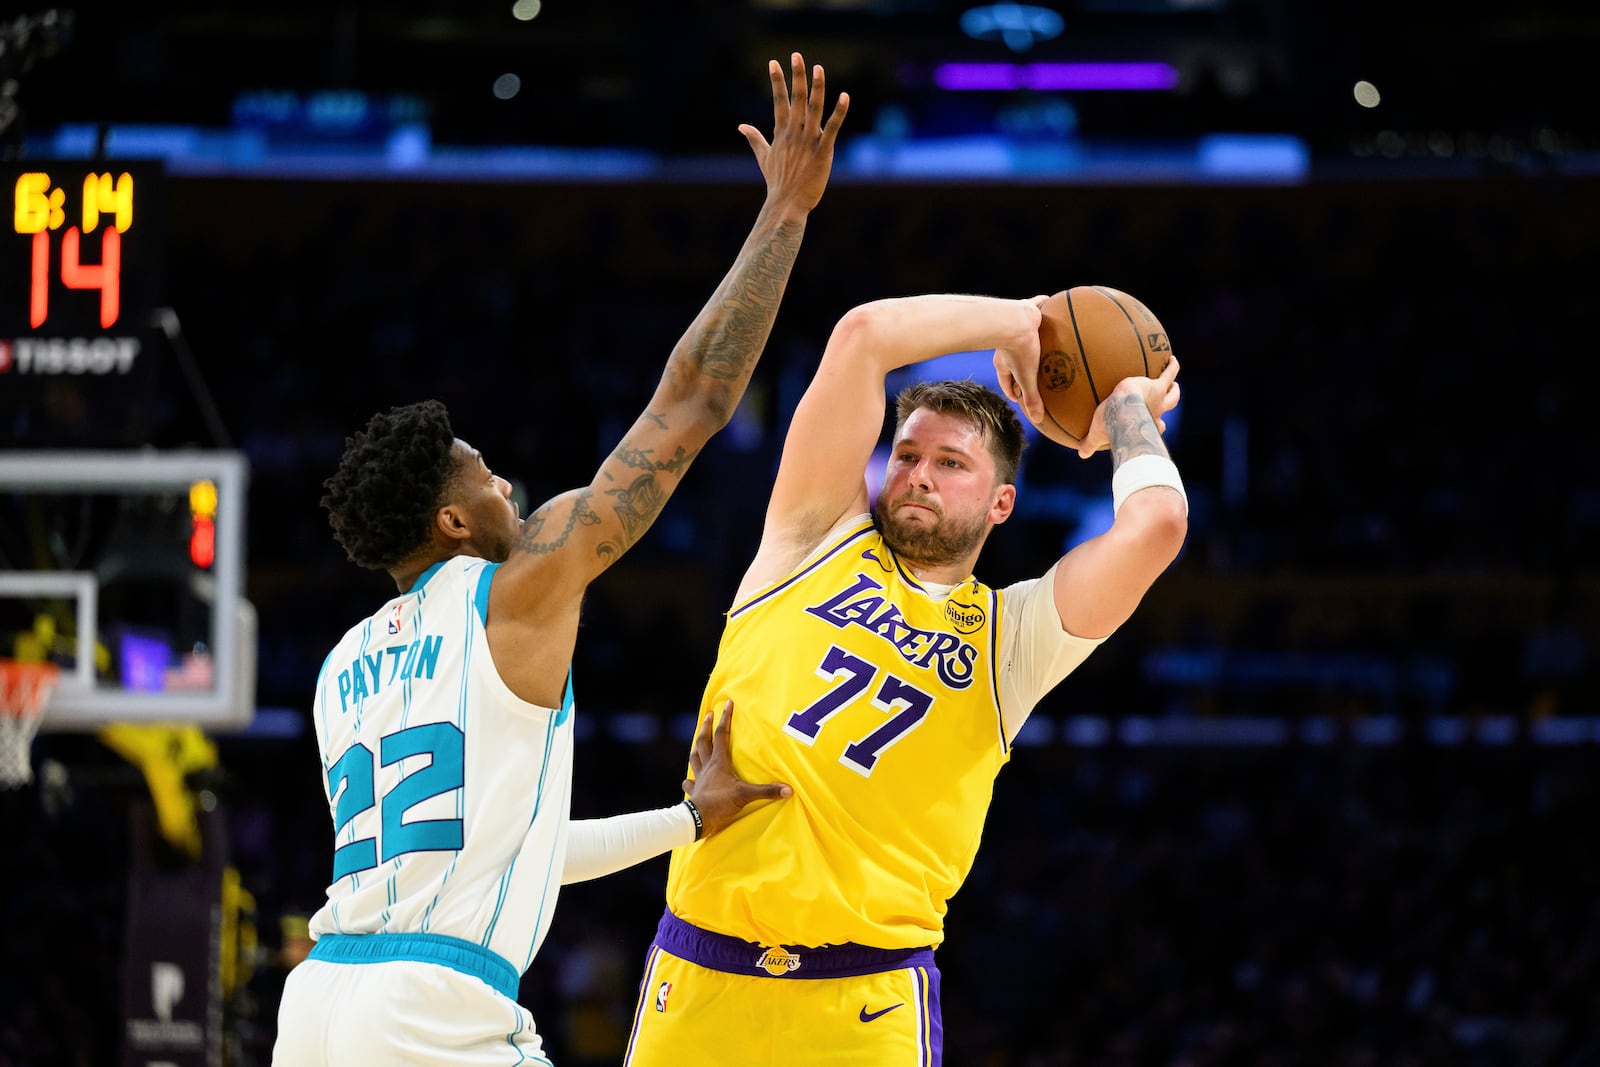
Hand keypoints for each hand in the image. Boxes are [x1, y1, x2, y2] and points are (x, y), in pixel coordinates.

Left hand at [684, 701, 791, 837]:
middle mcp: (707, 767)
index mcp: (719, 763)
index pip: (722, 735)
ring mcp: (698, 779)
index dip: (725, 719)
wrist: (698, 820)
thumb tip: (789, 790)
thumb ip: (767, 791)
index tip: (727, 704)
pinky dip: (689, 779)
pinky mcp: (694, 792)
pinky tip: (688, 780)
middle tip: (708, 715)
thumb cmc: (720, 803)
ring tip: (698, 741)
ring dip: (697, 747)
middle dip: (707, 727)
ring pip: (695, 757)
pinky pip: (689, 783)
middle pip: (704, 742)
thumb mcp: (745, 795)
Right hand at [740, 53, 849, 215]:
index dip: (776, 81)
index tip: (773, 62)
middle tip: (796, 55)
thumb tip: (741, 126)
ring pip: (814, 109)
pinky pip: (832, 128)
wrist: (787, 205)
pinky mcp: (824, 152)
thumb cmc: (777, 182)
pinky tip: (844, 96)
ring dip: (816, 88)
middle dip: (796, 76)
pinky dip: (839, 112)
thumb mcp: (764, 157)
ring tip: (818, 68)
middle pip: (796, 99)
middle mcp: (794, 134)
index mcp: (781, 133)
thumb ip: (754, 138)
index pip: (779, 101)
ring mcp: (809, 142)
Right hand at [993, 295, 1047, 426]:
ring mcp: (1015, 328)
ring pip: (1023, 333)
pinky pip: (1036, 305)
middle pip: (1013, 358)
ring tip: (1045, 337)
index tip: (1018, 396)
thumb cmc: (1018, 349)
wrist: (1013, 320)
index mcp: (1004, 362)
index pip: (1006, 380)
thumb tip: (1038, 420)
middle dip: (1021, 363)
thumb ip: (1032, 398)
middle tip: (1031, 368)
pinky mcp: (1025, 310)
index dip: (1012, 390)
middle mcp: (1007, 344)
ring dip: (1032, 336)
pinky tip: (1055, 302)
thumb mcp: (1027, 377)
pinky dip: (1042, 304)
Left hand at [1075, 355, 1181, 458]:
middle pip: (1168, 409)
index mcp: (1146, 426)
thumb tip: (1080, 454)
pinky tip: (1171, 359)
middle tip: (1169, 395)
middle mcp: (1156, 414)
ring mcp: (1159, 401)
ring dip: (1174, 388)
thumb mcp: (1097, 436)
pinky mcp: (1158, 386)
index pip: (1156, 427)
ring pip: (1172, 395)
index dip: (1157, 425)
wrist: (1122, 409)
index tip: (1155, 423)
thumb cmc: (1110, 425)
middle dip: (1169, 402)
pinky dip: (1172, 367)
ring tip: (1172, 379)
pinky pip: (1169, 373)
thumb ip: (1089, 444)